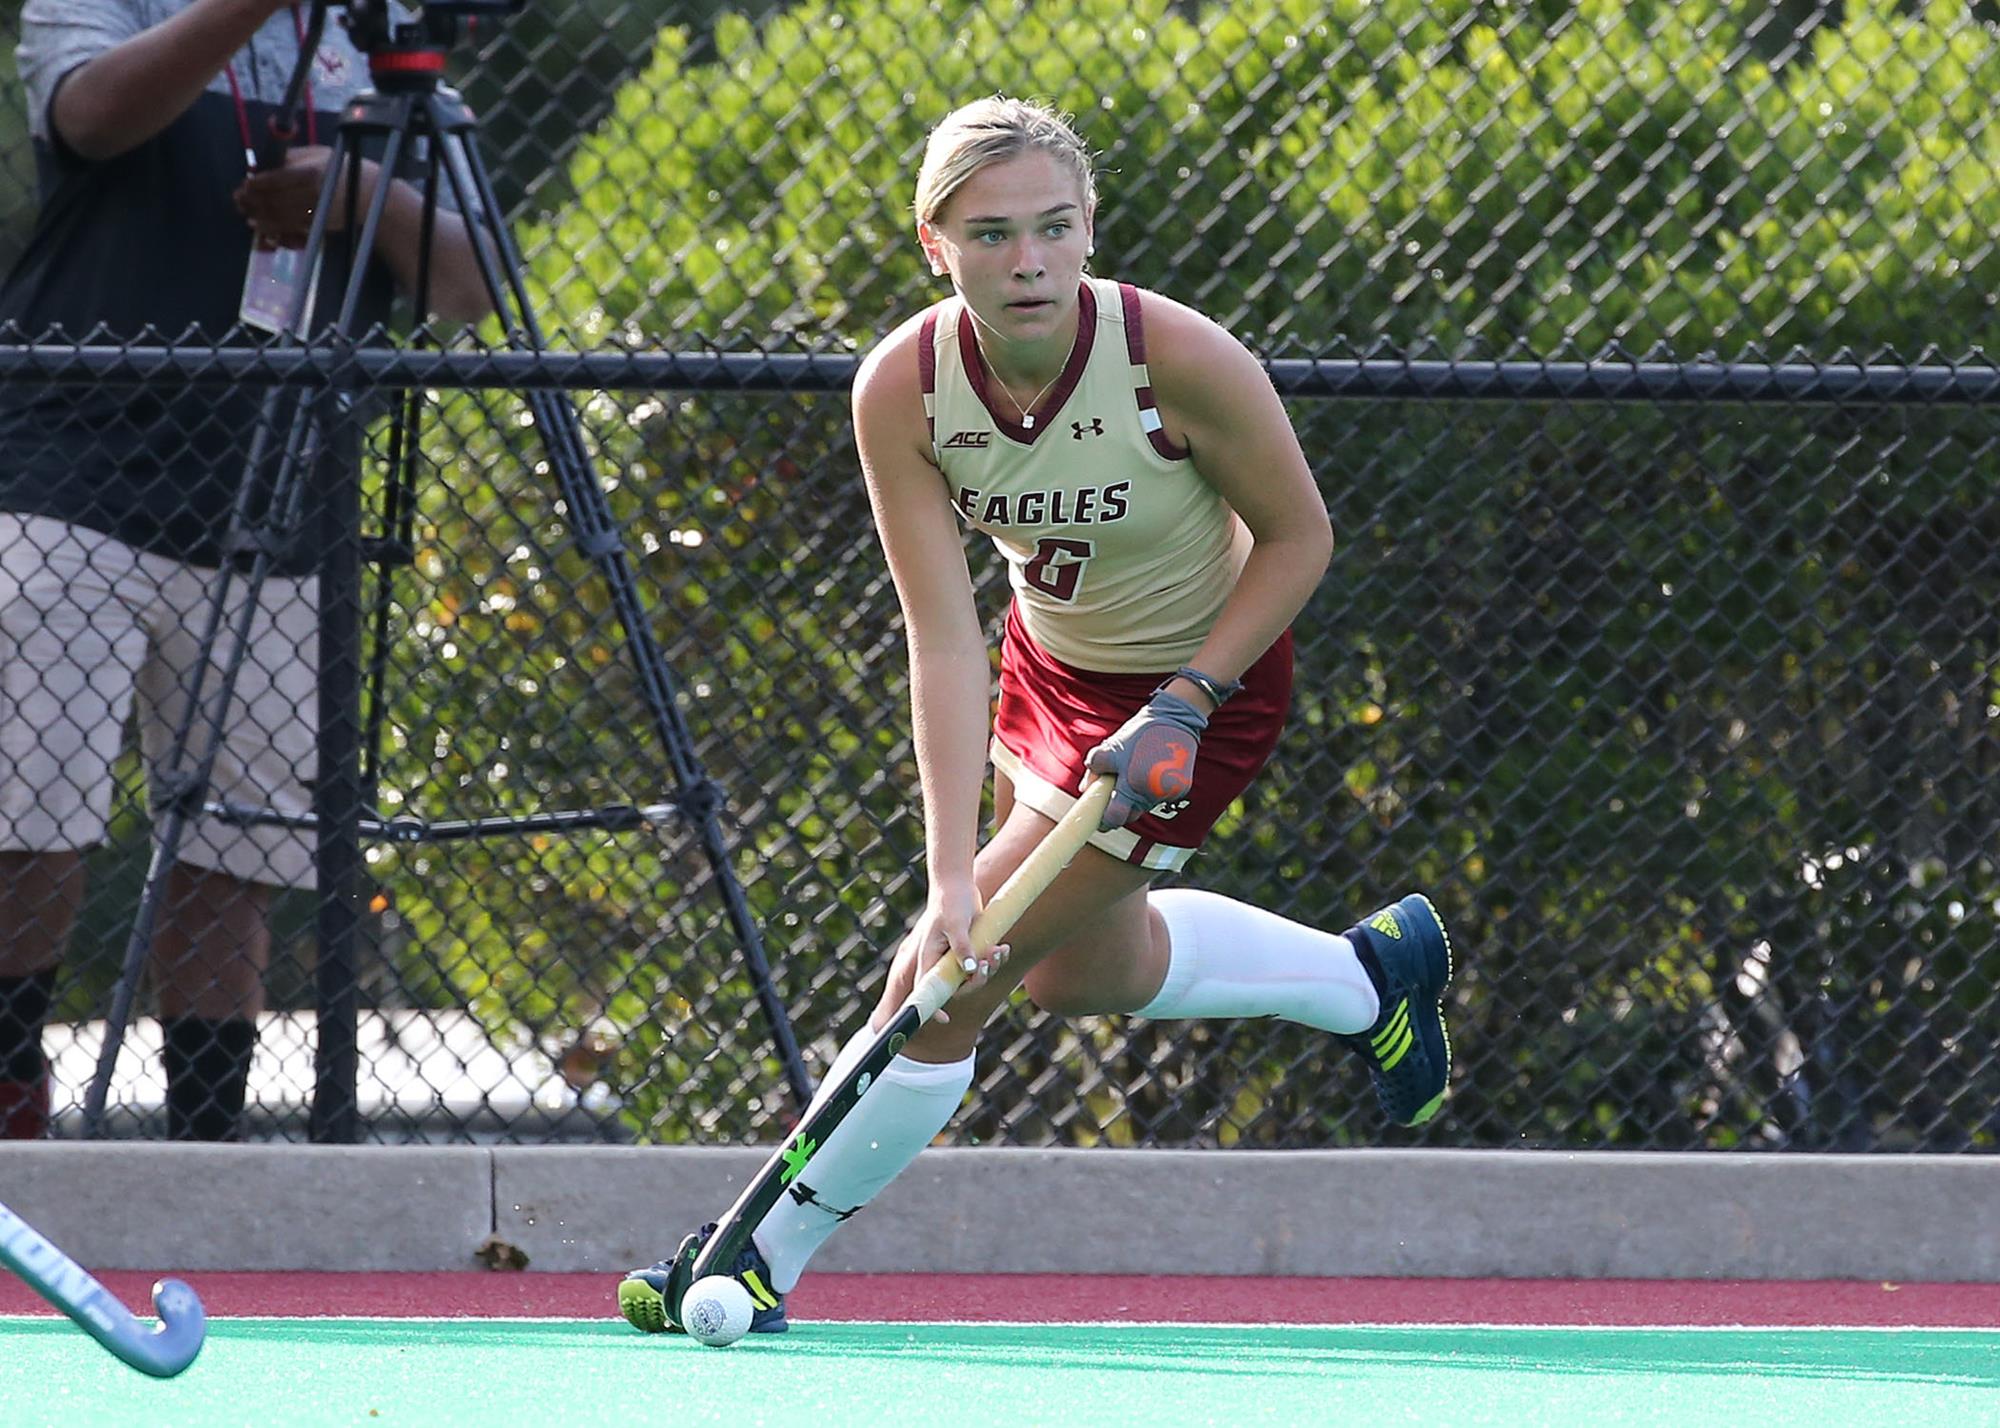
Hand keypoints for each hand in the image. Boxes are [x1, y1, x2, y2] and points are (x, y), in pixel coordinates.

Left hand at [234, 147, 376, 250]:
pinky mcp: (319, 226)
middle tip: (239, 200)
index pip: (275, 179)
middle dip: (253, 201)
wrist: (371, 194)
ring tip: (246, 214)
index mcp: (311, 172)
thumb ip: (290, 158)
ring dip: (259, 217)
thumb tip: (260, 165)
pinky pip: (290, 229)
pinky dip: (273, 229)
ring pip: (279, 217)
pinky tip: (260, 227)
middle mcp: (312, 193)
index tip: (245, 184)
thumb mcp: (317, 153)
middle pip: (274, 200)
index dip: (256, 184)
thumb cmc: (340, 168)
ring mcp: (315, 212)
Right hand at [894, 883, 1007, 1024]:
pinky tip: (1004, 947)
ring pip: (973, 977)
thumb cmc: (951, 902)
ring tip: (1000, 949)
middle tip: (988, 962)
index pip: (927, 990)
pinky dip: (995, 959)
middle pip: (957, 988)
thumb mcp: (957, 924)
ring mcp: (955, 957)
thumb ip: (962, 948)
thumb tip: (968, 971)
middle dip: (977, 980)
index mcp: (929, 958)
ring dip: (990, 967)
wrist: (959, 884)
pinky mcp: (969, 950)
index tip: (945, 1019)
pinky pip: (982, 964)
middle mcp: (940, 961)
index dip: (933, 1008)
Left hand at [1084, 689, 1207, 829]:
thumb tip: (1085, 789)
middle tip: (1114, 795)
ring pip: (1145, 806)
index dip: (1105, 821)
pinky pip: (1160, 797)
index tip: (1100, 820)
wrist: (1173, 719)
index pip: (1115, 818)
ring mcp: (1168, 792)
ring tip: (1133, 777)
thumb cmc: (1138, 733)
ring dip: (1136, 799)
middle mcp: (1152, 794)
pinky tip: (1149, 773)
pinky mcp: (1181, 788)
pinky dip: (1152, 791)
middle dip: (1121, 810)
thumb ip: (1095, 769)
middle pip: (1131, 816)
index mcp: (1133, 785)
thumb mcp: (1111, 748)